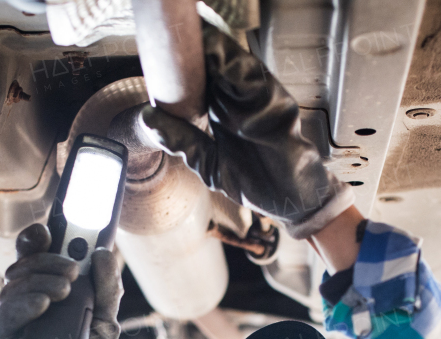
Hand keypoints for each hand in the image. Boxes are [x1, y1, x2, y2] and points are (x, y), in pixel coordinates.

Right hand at [0, 223, 123, 338]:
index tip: (47, 232)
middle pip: (22, 266)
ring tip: (63, 291)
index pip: (32, 257)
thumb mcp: (105, 324)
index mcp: (43, 291)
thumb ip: (108, 291)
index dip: (35, 240)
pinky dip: (23, 307)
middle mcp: (22, 302)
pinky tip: (41, 303)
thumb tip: (103, 254)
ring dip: (39, 282)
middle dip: (47, 262)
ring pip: (12, 288)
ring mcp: (10, 322)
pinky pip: (5, 320)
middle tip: (72, 271)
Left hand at [137, 26, 353, 239]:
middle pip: (218, 64)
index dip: (186, 64)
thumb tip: (148, 118)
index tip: (163, 53)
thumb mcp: (211, 165)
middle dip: (198, 49)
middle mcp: (242, 101)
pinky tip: (215, 53)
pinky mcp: (278, 105)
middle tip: (174, 34)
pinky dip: (235, 64)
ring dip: (214, 48)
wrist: (292, 201)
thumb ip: (183, 142)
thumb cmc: (259, 183)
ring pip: (236, 64)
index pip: (202, 79)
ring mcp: (261, 100)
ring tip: (192, 36)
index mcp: (225, 112)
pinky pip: (256, 79)